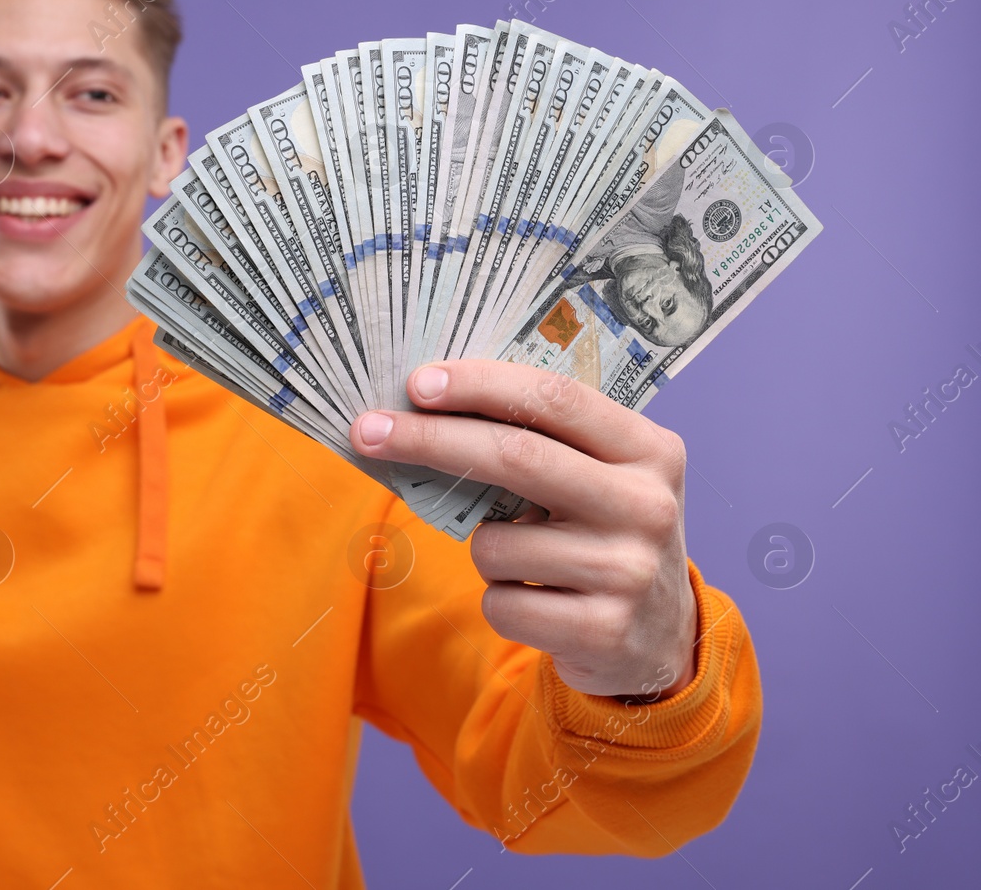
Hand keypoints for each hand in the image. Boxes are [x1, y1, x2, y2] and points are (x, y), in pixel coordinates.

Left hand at [350, 360, 697, 700]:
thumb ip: (538, 443)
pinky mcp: (603, 630)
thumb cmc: (601, 537)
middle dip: (428, 439)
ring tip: (527, 560)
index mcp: (649, 449)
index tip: (417, 383)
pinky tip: (540, 602)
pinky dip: (501, 601)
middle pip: (515, 456)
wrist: (658, 641)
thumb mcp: (598, 480)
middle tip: (366, 431)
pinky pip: (501, 603)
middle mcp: (647, 505)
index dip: (480, 384)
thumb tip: (421, 408)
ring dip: (482, 549)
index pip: (555, 399)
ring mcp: (629, 571)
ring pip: (494, 543)